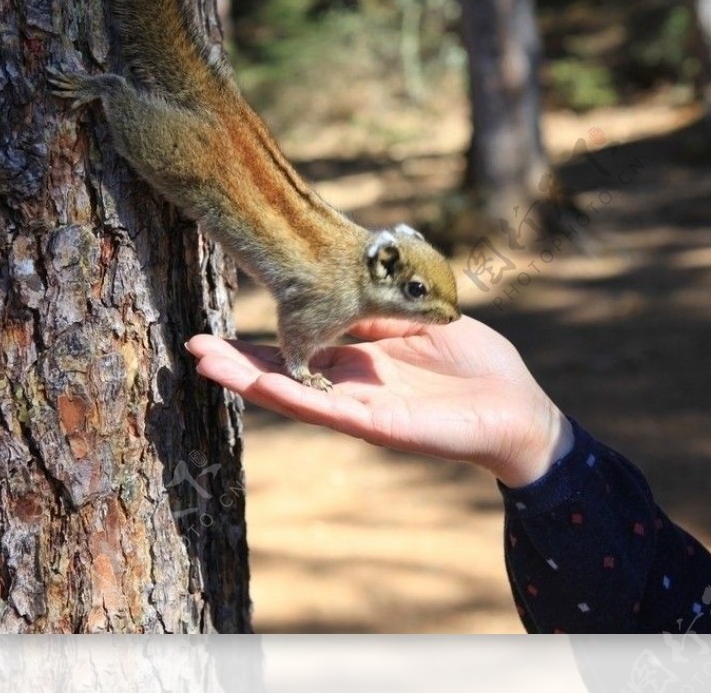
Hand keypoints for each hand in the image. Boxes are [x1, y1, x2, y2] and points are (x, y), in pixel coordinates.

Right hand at [186, 315, 573, 487]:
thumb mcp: (418, 320)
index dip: (259, 341)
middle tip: (192, 345)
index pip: (299, 349)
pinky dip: (295, 398)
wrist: (518, 407)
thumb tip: (336, 286)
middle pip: (286, 374)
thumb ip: (376, 311)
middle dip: (239, 362)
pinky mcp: (383, 425)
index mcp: (361, 360)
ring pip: (297, 395)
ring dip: (251, 381)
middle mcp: (353, 387)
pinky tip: (261, 386)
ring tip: (205, 364)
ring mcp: (363, 409)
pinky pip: (331, 411)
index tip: (220, 325)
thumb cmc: (476, 364)